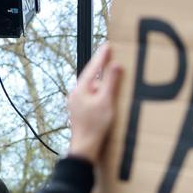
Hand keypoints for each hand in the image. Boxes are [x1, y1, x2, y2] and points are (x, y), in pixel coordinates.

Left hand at [68, 44, 123, 163]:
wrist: (84, 147)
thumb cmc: (95, 126)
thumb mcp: (106, 101)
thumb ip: (111, 82)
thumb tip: (116, 64)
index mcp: (81, 89)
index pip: (94, 67)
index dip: (102, 56)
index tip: (108, 45)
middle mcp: (76, 94)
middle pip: (91, 76)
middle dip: (100, 66)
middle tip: (109, 55)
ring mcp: (77, 103)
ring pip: (91, 86)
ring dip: (101, 80)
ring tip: (110, 73)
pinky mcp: (80, 111)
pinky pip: (91, 96)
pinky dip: (99, 91)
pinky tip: (105, 95)